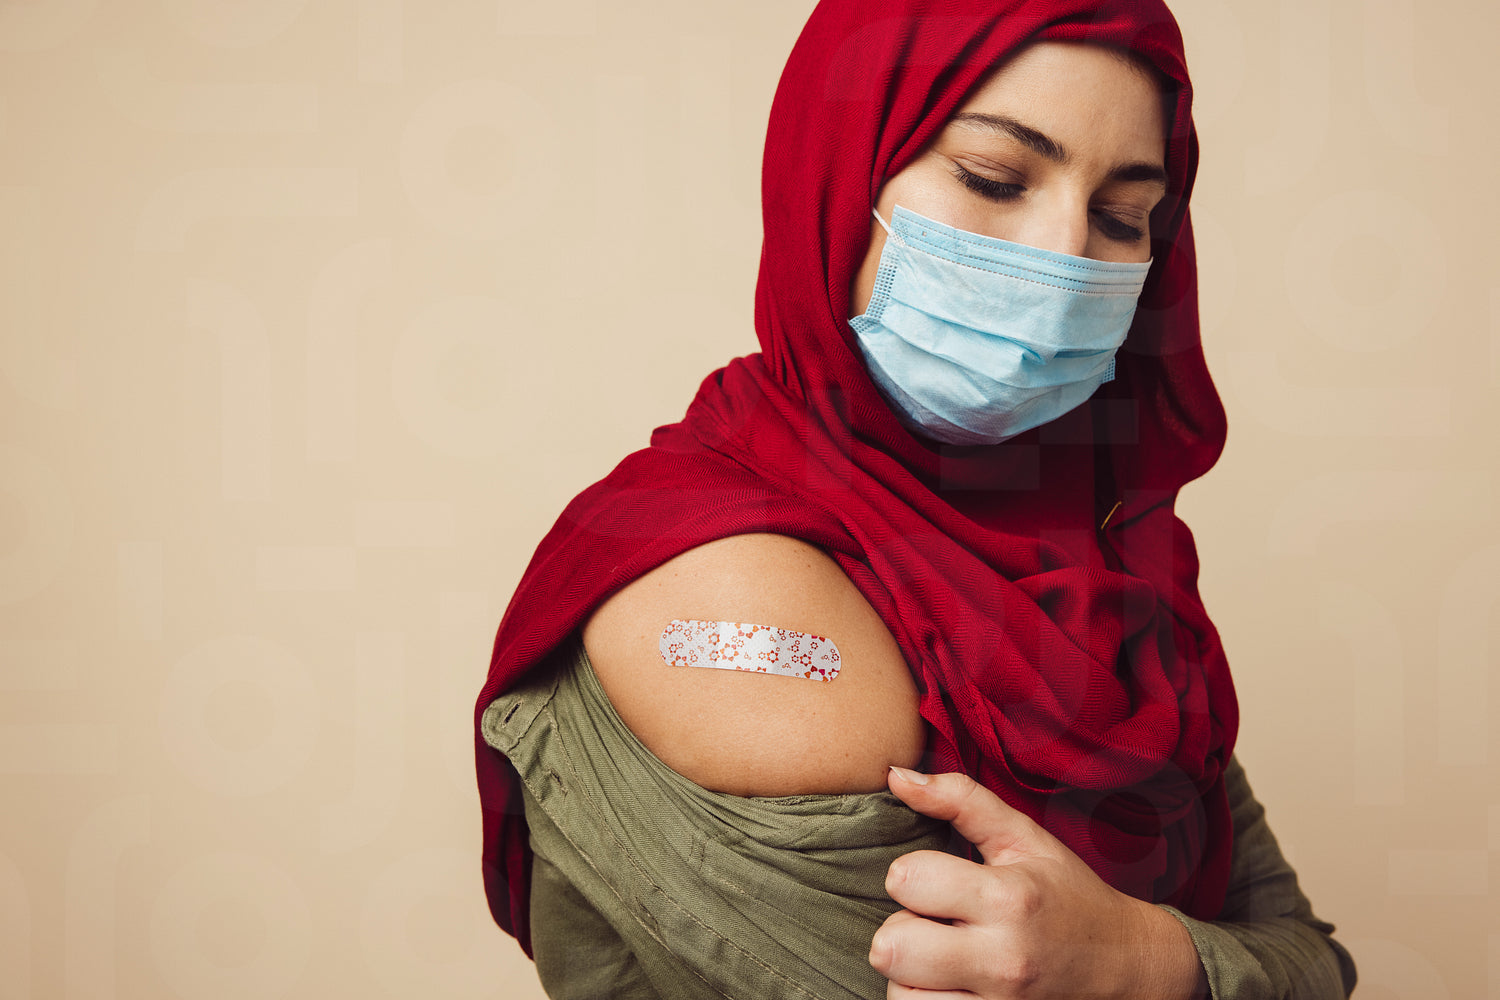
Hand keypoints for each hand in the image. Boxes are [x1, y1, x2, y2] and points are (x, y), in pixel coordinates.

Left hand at [870, 767, 1206, 999]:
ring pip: (901, 994)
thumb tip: (895, 774)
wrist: (1130, 968)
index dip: (911, 876)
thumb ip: (960, 799)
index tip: (936, 883)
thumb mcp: (1025, 839)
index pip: (905, 880)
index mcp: (1008, 899)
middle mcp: (1003, 959)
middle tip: (932, 926)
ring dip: (911, 976)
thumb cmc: (1068, 896)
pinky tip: (950, 986)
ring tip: (941, 961)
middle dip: (902, 930)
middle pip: (890, 947)